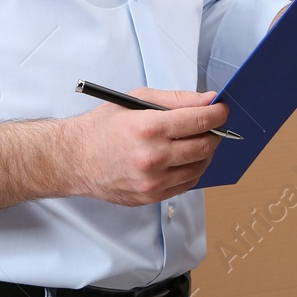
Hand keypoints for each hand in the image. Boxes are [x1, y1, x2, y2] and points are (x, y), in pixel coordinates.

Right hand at [61, 88, 227, 205]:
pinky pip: (186, 184)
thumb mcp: (137, 99)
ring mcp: (153, 182)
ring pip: (199, 168)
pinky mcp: (151, 197)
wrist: (75, 159)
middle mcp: (153, 157)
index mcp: (149, 128)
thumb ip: (176, 99)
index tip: (222, 109)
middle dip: (215, 133)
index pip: (199, 122)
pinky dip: (192, 170)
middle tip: (212, 125)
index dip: (217, 114)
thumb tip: (208, 100)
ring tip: (198, 140)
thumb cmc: (104, 126)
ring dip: (206, 153)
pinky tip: (185, 158)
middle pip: (204, 146)